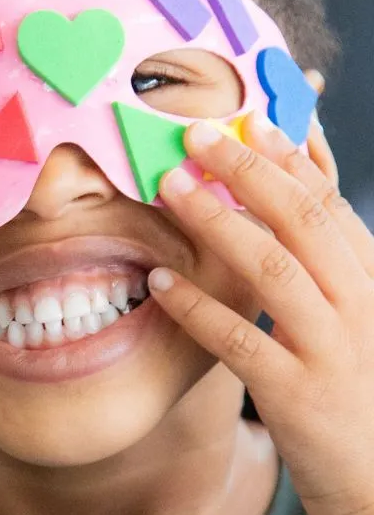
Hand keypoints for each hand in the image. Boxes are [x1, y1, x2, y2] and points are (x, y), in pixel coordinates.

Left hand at [147, 106, 373, 514]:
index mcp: (372, 281)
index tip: (250, 117)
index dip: (290, 157)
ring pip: (274, 268)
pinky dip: (198, 306)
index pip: (331, 204)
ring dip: (218, 222)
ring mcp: (331, 349)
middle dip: (247, 170)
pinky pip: (240, 339)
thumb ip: (332, 262)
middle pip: (302, 220)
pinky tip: (161, 280)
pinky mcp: (298, 394)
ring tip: (171, 188)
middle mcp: (360, 305)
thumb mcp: (361, 320)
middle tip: (196, 136)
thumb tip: (299, 193)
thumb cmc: (363, 396)